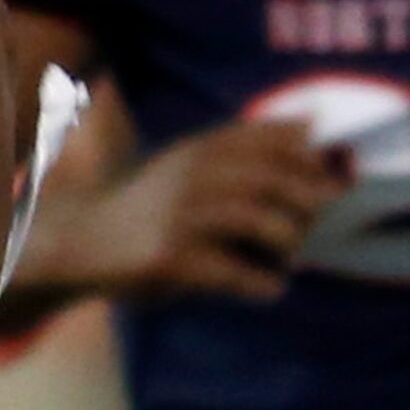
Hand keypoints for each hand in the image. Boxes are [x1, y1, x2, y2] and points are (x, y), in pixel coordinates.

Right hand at [65, 119, 341, 303]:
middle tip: (314, 223)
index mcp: (199, 149)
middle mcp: (191, 175)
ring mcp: (180, 217)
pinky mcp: (172, 259)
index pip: (268, 139)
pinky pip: (236, 272)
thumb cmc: (151, 205)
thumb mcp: (189, 163)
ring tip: (287, 256)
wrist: (84, 241)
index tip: (325, 179)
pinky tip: (267, 286)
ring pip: (260, 222)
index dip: (307, 159)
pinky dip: (263, 283)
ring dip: (288, 242)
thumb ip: (242, 146)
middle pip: (271, 179)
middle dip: (307, 202)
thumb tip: (311, 123)